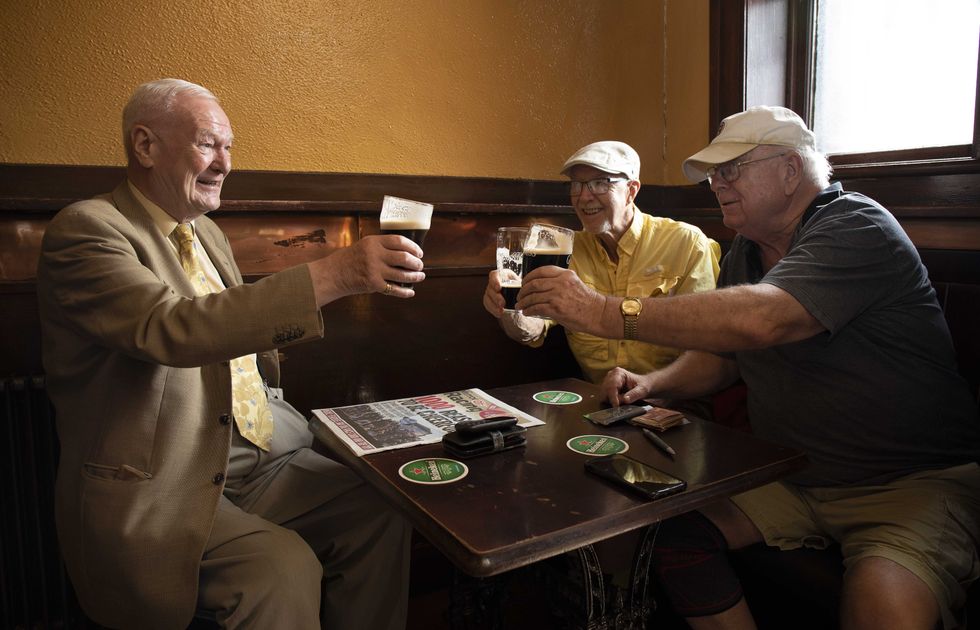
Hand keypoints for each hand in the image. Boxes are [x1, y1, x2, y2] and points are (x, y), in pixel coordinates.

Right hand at [309, 234, 424, 305]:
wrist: (333, 274)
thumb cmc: (348, 260)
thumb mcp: (364, 246)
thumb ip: (381, 247)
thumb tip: (403, 252)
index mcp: (374, 242)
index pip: (399, 241)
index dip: (413, 247)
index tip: (419, 252)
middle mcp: (375, 255)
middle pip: (404, 258)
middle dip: (416, 263)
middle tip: (420, 265)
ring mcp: (375, 270)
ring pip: (402, 274)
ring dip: (414, 277)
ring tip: (420, 276)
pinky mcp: (374, 284)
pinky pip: (394, 289)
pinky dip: (405, 292)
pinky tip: (411, 292)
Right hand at [483, 269, 520, 317]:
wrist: (520, 301)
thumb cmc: (521, 291)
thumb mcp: (523, 287)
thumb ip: (521, 287)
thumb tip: (524, 289)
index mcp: (504, 275)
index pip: (495, 275)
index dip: (495, 281)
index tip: (499, 288)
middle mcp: (495, 282)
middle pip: (491, 287)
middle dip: (496, 297)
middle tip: (502, 303)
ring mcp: (490, 291)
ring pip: (488, 297)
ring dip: (494, 305)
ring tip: (501, 310)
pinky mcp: (488, 300)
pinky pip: (488, 304)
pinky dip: (494, 310)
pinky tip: (499, 313)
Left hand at [516, 267, 605, 332]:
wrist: (598, 313)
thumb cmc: (587, 301)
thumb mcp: (574, 283)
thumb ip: (560, 282)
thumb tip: (542, 287)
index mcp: (565, 274)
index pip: (542, 270)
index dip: (529, 276)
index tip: (524, 282)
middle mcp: (561, 282)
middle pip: (534, 283)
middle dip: (523, 290)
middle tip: (519, 295)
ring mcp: (558, 295)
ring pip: (533, 296)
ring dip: (523, 302)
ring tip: (520, 305)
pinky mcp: (556, 308)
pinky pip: (537, 308)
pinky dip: (529, 310)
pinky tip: (526, 313)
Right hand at [602, 367, 652, 406]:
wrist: (643, 385)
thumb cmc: (643, 386)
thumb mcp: (642, 390)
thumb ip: (634, 394)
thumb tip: (625, 400)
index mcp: (618, 373)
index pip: (611, 386)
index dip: (613, 397)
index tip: (616, 406)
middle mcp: (610, 376)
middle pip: (605, 391)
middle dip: (612, 399)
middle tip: (621, 405)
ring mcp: (607, 381)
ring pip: (603, 395)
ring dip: (610, 401)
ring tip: (621, 402)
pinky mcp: (606, 388)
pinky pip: (604, 398)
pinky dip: (610, 402)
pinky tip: (618, 401)